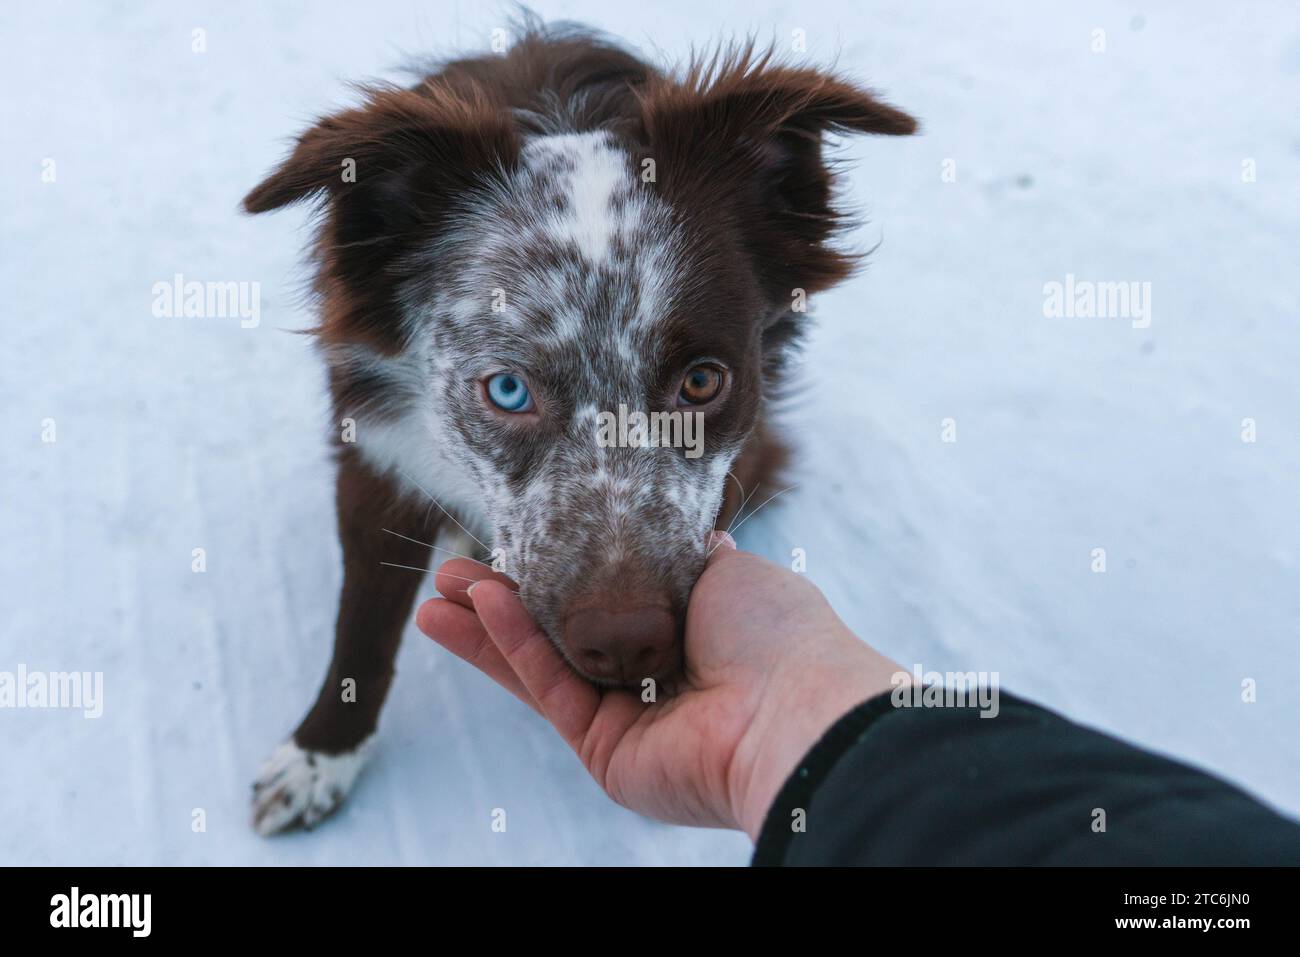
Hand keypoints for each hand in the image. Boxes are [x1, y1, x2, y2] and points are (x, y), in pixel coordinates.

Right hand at [416, 533, 904, 838]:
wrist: (790, 706)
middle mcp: (652, 676)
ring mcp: (626, 717)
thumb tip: (681, 530)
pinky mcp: (604, 752)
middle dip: (504, 602)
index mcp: (686, 630)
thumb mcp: (723, 568)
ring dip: (487, 628)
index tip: (516, 537)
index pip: (605, 597)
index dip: (558, 569)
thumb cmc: (771, 631)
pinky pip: (551, 689)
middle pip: (562, 634)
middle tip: (451, 570)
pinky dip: (514, 647)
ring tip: (434, 595)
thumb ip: (678, 555)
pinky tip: (480, 607)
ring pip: (543, 665)